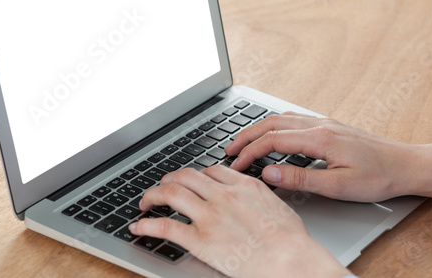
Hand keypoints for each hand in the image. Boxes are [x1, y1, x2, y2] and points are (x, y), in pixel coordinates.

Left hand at [129, 166, 349, 277]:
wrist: (292, 261)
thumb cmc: (291, 241)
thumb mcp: (277, 207)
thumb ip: (258, 198)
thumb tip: (254, 199)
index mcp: (243, 186)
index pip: (210, 171)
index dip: (195, 174)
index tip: (189, 180)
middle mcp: (222, 195)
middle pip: (185, 176)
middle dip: (168, 179)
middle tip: (162, 186)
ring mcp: (210, 216)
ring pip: (170, 193)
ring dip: (152, 195)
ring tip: (145, 202)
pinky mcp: (200, 240)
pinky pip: (166, 226)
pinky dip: (147, 224)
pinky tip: (139, 226)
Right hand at [225, 112, 431, 206]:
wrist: (407, 164)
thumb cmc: (378, 176)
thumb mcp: (338, 186)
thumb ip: (300, 179)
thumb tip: (268, 174)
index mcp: (319, 138)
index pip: (272, 141)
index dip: (249, 153)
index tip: (236, 166)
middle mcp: (319, 125)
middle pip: (271, 123)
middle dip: (246, 135)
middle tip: (228, 150)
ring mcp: (325, 123)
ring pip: (281, 119)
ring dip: (259, 129)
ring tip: (244, 141)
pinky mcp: (330, 126)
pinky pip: (294, 119)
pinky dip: (275, 125)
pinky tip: (273, 133)